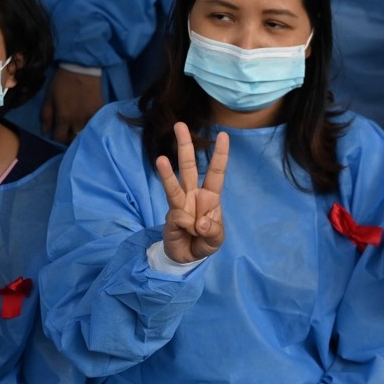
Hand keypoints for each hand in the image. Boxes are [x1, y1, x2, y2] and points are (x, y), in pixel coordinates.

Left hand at [41, 67, 104, 143]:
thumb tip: (45, 132)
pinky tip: (88, 122)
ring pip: (86, 133)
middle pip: (74, 139)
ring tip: (77, 130)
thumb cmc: (62, 82)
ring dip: (80, 133)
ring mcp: (91, 117)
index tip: (57, 136)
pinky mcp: (100, 112)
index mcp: (63, 118)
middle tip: (67, 134)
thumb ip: (46, 116)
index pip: (60, 139)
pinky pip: (95, 125)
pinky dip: (90, 126)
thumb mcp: (49, 98)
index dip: (57, 140)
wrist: (82, 68)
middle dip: (69, 139)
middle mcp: (78, 121)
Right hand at [156, 122, 229, 262]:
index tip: (223, 135)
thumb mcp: (216, 239)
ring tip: (160, 159)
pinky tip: (185, 232)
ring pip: (173, 185)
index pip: (216, 172)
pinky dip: (184, 227)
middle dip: (184, 146)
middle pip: (188, 167)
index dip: (220, 155)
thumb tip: (198, 223)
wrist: (186, 259)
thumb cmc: (204, 242)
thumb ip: (212, 231)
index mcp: (210, 196)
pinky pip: (177, 218)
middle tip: (179, 124)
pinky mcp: (169, 217)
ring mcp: (179, 204)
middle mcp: (193, 195)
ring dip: (167, 173)